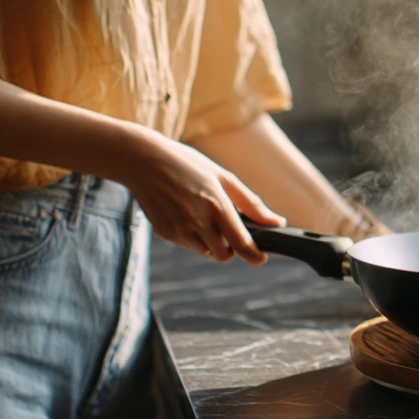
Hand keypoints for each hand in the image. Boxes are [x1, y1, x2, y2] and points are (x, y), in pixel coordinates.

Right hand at [115, 130, 283, 263]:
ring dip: (210, 241)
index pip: (242, 245)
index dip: (256, 256)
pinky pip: (186, 244)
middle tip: (229, 230)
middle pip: (224, 256)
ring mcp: (179, 231)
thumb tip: (276, 222)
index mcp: (217, 207)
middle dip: (230, 248)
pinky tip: (184, 213)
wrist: (142, 161)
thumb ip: (251, 203)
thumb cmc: (187, 164)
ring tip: (202, 214)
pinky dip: (191, 236)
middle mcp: (198, 223)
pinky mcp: (164, 234)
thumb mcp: (223, 177)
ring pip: (204, 251)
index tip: (261, 257)